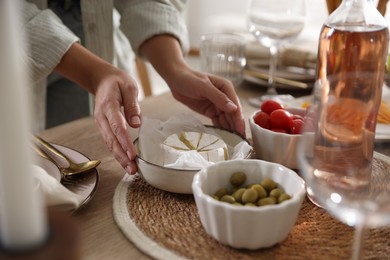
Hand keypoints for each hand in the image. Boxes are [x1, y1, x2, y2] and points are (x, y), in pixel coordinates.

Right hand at [54, 43, 140, 173]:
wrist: (102, 80)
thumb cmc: (117, 82)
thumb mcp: (129, 86)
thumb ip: (133, 104)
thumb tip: (137, 123)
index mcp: (108, 106)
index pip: (117, 127)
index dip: (125, 142)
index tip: (132, 154)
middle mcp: (101, 117)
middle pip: (112, 140)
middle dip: (122, 156)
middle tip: (133, 169)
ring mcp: (101, 123)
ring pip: (109, 143)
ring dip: (119, 158)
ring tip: (131, 170)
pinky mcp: (104, 127)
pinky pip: (110, 141)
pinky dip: (117, 152)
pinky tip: (125, 162)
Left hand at [139, 35, 245, 136]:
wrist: (175, 79)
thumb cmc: (189, 78)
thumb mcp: (203, 87)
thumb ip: (218, 98)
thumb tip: (234, 109)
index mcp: (226, 88)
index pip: (235, 106)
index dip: (239, 119)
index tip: (241, 131)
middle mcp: (224, 96)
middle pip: (233, 114)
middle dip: (236, 127)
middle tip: (239, 142)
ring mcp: (217, 104)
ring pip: (226, 119)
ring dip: (230, 129)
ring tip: (233, 143)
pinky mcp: (210, 111)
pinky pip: (218, 121)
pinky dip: (221, 128)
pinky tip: (224, 137)